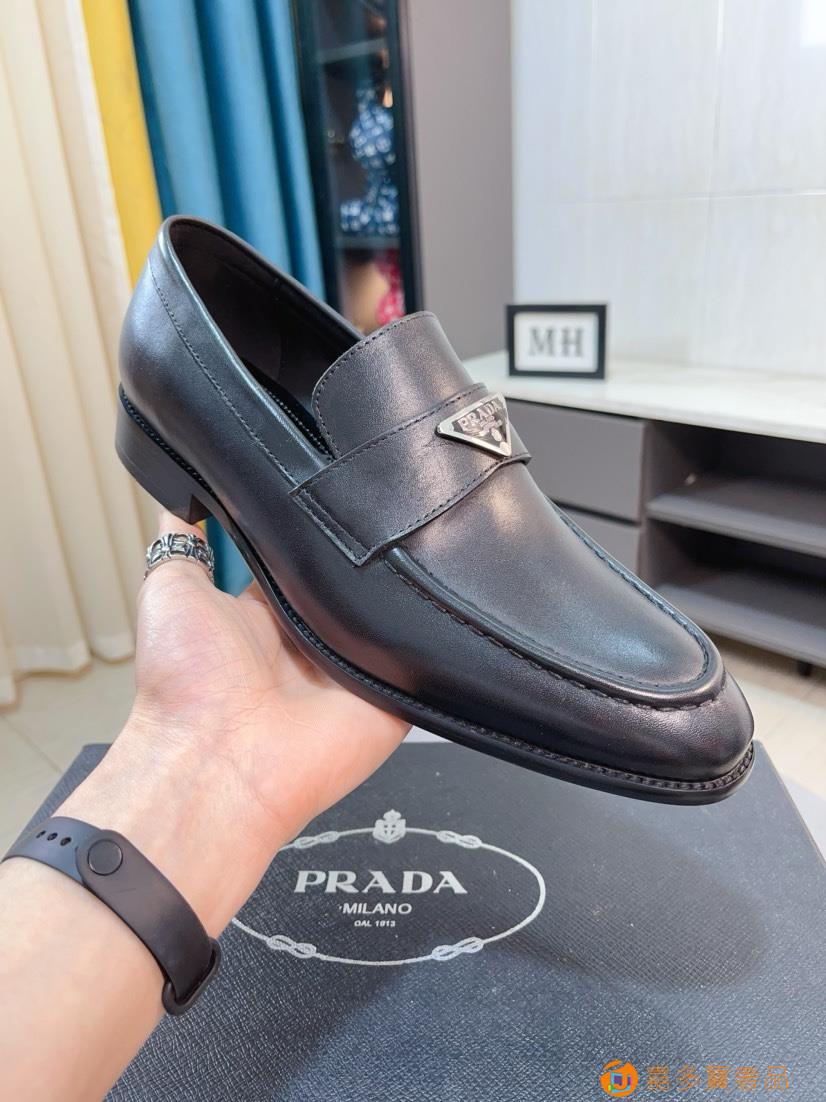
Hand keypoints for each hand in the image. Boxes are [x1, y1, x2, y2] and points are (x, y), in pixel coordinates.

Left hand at [60, 511, 408, 931]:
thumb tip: (181, 491)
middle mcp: (312, 639)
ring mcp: (355, 668)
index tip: (334, 473)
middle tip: (384, 498)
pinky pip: (426, 658)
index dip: (313, 522)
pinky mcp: (393, 697)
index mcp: (265, 614)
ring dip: (398, 583)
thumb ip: (182, 541)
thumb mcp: (170, 590)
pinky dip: (433, 632)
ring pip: (391, 613)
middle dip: (362, 548)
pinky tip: (440, 588)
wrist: (219, 761)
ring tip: (418, 530)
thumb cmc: (185, 684)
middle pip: (350, 580)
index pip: (300, 555)